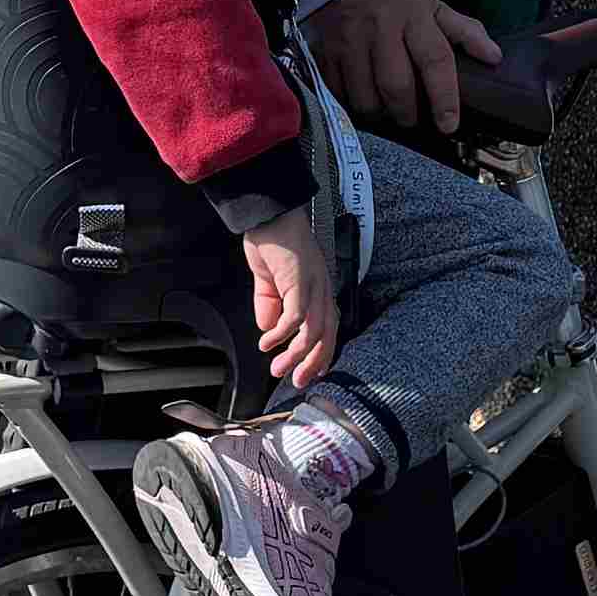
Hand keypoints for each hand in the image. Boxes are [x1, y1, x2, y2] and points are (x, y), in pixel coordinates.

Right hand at [243, 212, 341, 385]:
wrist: (269, 214)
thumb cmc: (272, 241)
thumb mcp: (269, 282)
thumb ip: (270, 306)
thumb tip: (268, 331)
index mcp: (319, 289)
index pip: (329, 328)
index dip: (323, 353)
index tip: (312, 373)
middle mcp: (322, 289)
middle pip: (328, 335)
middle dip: (313, 363)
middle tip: (298, 381)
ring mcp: (314, 285)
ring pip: (314, 331)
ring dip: (295, 355)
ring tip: (278, 369)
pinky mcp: (300, 281)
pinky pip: (295, 317)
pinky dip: (281, 334)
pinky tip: (267, 343)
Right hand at [307, 0, 495, 137]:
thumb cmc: (397, 5)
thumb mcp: (433, 8)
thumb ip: (465, 32)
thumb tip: (494, 57)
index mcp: (413, 13)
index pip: (435, 59)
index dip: (445, 97)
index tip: (448, 124)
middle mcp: (380, 25)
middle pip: (398, 86)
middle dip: (409, 113)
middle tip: (413, 118)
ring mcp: (349, 40)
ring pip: (367, 97)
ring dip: (381, 113)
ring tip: (388, 108)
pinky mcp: (326, 54)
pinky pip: (341, 96)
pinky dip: (355, 106)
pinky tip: (365, 97)